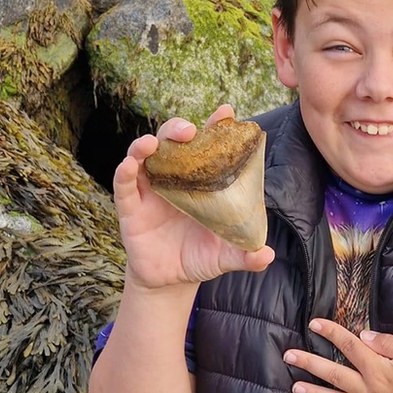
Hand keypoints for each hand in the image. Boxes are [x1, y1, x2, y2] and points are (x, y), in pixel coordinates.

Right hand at [113, 104, 274, 291]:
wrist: (171, 281)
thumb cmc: (201, 256)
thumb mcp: (227, 256)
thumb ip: (246, 255)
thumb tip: (267, 255)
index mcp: (202, 182)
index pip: (208, 147)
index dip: (216, 127)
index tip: (226, 112)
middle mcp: (176, 178)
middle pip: (174, 143)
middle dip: (179, 129)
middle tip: (190, 130)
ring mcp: (152, 190)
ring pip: (145, 156)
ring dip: (147, 144)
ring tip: (153, 142)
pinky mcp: (131, 207)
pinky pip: (125, 184)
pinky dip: (126, 172)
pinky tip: (130, 165)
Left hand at [283, 319, 392, 392]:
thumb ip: (390, 344)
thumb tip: (364, 336)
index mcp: (380, 370)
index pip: (350, 347)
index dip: (331, 333)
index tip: (314, 324)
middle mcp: (371, 392)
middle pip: (334, 374)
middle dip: (309, 363)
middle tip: (289, 355)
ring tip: (295, 387)